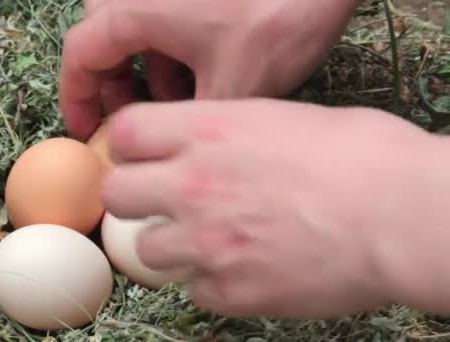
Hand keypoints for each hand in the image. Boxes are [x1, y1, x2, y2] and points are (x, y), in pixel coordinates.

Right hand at [60, 0, 360, 140]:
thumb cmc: (277, 16)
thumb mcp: (231, 87)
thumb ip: (191, 127)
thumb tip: (173, 160)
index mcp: (133, 11)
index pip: (79, 56)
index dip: (77, 99)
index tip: (89, 133)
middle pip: (103, 41)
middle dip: (113, 84)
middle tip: (130, 119)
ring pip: (136, 31)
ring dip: (145, 69)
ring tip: (175, 103)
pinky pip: (165, 20)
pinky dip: (171, 51)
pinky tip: (203, 76)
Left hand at [100, 98, 447, 318]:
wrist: (403, 215)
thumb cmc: (362, 156)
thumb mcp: (284, 117)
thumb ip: (228, 130)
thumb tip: (206, 141)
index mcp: (207, 131)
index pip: (124, 134)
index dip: (129, 146)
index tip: (141, 156)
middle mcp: (194, 184)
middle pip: (117, 194)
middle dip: (134, 198)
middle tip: (161, 202)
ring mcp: (207, 242)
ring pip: (148, 250)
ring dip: (174, 245)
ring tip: (214, 240)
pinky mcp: (231, 290)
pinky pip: (196, 290)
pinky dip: (214, 282)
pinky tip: (248, 268)